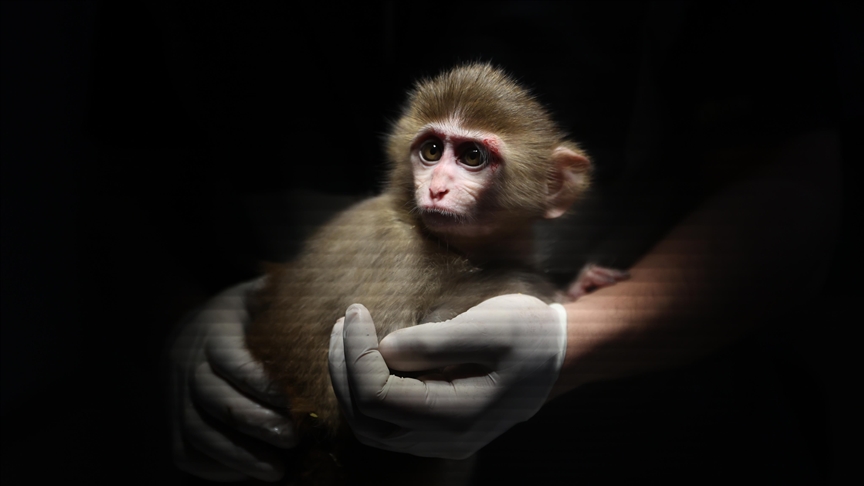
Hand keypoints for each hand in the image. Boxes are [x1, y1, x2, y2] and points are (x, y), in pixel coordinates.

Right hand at [169, 280, 295, 481]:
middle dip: (256, 423)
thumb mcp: (250, 296)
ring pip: (199, 433)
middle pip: (216, 401)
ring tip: (277, 470)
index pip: (233, 362)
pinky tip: (246, 474)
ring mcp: (177, 399)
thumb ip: (276, 293)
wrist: (175, 330)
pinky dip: (213, 467)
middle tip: (294, 438)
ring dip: (238, 455)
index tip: (291, 400)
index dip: (261, 384)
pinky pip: (185, 451)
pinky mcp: (172, 424)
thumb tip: (317, 281)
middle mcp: (188, 368)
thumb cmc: (231, 317)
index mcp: (212, 336)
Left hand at [328, 295, 566, 459]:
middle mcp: (448, 439)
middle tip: (344, 324)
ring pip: (374, 427)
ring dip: (351, 383)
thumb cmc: (531, 333)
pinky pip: (389, 422)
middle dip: (344, 371)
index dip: (356, 356)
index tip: (356, 312)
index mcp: (460, 415)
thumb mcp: (489, 327)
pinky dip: (368, 391)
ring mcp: (444, 439)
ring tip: (347, 337)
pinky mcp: (442, 429)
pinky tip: (369, 357)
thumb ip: (434, 341)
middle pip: (368, 420)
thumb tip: (383, 349)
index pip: (379, 398)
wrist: (563, 354)